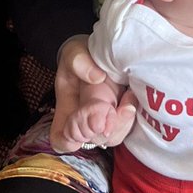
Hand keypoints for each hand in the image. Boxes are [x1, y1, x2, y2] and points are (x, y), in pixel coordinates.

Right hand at [49, 36, 135, 152]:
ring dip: (120, 124)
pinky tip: (131, 99)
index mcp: (67, 109)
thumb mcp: (73, 53)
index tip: (81, 122)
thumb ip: (78, 61)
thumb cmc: (81, 56)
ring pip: (112, 137)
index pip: (61, 138)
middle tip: (109, 108)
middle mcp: (86, 121)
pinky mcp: (122, 116)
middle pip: (92, 139)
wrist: (102, 53)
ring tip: (127, 102)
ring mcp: (105, 120)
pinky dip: (130, 117)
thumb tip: (96, 77)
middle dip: (101, 128)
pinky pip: (127, 127)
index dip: (69, 140)